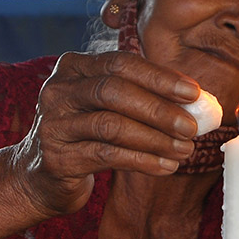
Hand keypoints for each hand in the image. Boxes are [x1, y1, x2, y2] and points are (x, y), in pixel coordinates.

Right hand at [10, 51, 201, 218]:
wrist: (41, 176)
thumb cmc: (87, 135)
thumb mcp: (107, 107)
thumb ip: (143, 97)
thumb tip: (197, 102)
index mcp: (73, 67)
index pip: (121, 63)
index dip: (159, 77)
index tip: (194, 93)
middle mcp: (57, 90)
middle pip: (114, 91)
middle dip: (158, 109)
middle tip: (191, 127)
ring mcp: (53, 124)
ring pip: (112, 126)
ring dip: (155, 139)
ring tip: (184, 150)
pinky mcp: (57, 157)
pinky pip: (107, 155)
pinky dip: (142, 160)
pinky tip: (166, 166)